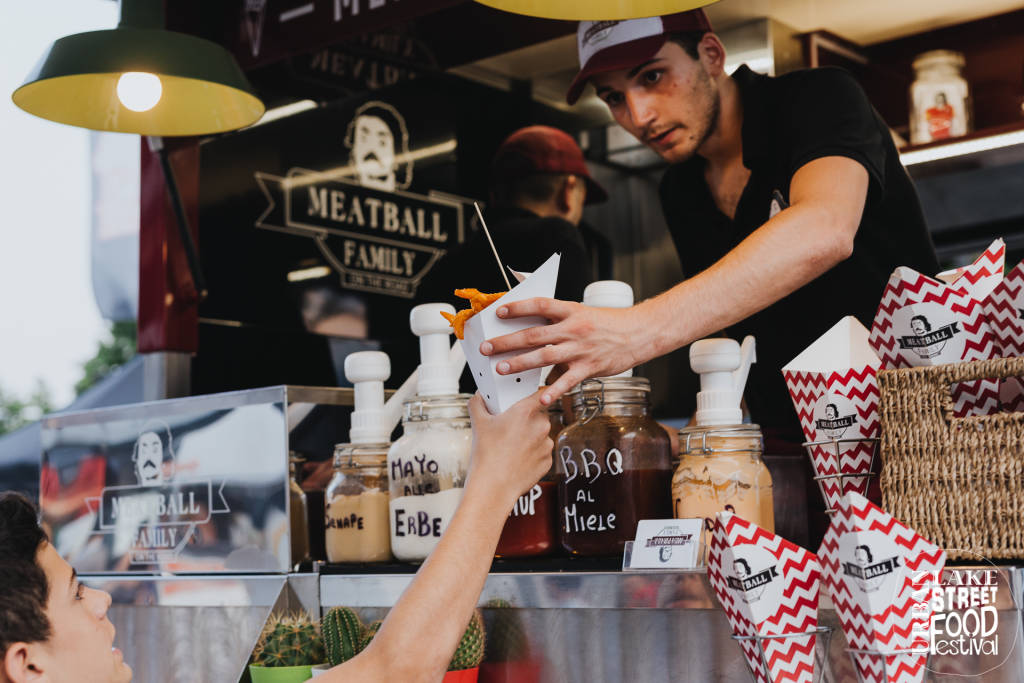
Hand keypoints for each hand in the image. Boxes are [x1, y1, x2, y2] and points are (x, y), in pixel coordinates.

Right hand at [466, 391, 552, 507]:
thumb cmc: (486, 455)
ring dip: (530, 436)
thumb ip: (478, 403)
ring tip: (511, 446)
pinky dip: (532, 454)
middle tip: (511, 425)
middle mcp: (541, 426)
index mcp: (526, 411)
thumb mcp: (478, 423)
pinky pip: (541, 452)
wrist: (493, 486)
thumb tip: (479, 397)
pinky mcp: (548, 461)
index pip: (541, 393)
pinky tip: (517, 459)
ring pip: (541, 434)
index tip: (528, 398)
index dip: (535, 395)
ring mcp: (547, 444)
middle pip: (540, 414)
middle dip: (528, 418)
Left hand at [480, 298, 646, 403]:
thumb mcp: (582, 312)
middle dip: (507, 341)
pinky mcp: (589, 367)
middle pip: (534, 334)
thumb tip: (533, 322)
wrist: (639, 334)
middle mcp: (573, 329)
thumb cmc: (608, 324)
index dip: (519, 308)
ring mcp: (581, 349)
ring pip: (545, 356)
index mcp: (570, 311)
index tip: (499, 312)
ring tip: (501, 369)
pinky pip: (567, 381)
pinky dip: (553, 391)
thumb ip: (559, 318)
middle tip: (487, 348)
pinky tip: (540, 399)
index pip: (540, 305)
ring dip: (520, 363)